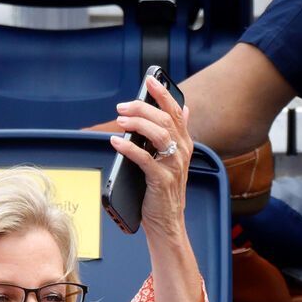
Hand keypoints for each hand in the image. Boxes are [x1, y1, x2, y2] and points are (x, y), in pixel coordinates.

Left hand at [112, 75, 193, 237]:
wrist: (167, 222)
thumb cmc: (165, 190)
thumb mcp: (174, 158)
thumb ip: (177, 133)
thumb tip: (185, 109)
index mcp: (185, 144)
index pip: (176, 112)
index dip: (163, 94)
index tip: (149, 80)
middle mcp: (182, 152)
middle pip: (164, 120)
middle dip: (141, 108)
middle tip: (122, 107)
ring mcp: (173, 166)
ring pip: (158, 134)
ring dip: (137, 123)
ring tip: (120, 120)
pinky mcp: (161, 180)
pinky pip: (144, 158)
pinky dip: (128, 147)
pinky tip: (116, 141)